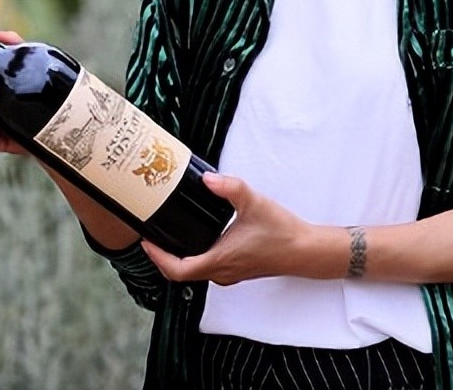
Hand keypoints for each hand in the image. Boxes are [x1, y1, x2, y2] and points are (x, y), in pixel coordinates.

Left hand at [140, 173, 335, 284]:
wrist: (307, 251)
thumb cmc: (283, 233)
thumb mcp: (254, 203)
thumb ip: (230, 188)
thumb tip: (208, 179)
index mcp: (220, 260)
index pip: (177, 269)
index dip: (157, 257)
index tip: (145, 241)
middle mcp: (221, 272)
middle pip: (181, 272)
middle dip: (162, 256)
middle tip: (150, 235)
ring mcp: (229, 273)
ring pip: (194, 271)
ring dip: (177, 257)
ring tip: (167, 234)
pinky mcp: (237, 269)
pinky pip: (206, 268)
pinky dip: (193, 256)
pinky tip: (195, 237)